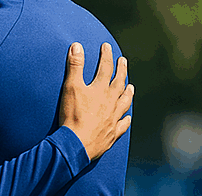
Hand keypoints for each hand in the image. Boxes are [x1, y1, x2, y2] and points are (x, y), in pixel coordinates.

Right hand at [58, 43, 133, 159]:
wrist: (76, 143)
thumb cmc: (72, 116)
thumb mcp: (70, 87)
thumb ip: (75, 66)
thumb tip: (77, 46)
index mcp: (100, 90)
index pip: (105, 68)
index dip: (106, 56)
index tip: (106, 46)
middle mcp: (110, 102)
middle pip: (119, 83)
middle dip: (121, 70)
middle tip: (123, 61)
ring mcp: (113, 118)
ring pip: (124, 102)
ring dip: (128, 93)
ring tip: (131, 87)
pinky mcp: (111, 133)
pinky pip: (122, 125)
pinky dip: (125, 120)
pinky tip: (127, 118)